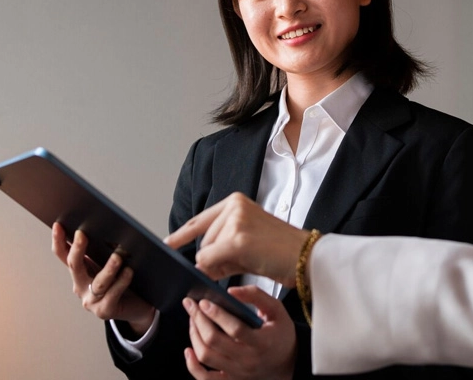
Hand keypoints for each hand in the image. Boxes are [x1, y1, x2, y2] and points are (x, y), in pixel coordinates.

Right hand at [51, 223, 155, 334]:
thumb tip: (113, 228)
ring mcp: (91, 300)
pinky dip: (121, 282)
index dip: (59, 240)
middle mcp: (81, 286)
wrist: (137, 306)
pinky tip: (129, 272)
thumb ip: (108, 248)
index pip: (64, 254)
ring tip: (118, 256)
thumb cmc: (124, 281)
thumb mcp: (112, 261)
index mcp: (80, 271)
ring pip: (98, 283)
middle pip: (75, 266)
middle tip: (82, 234)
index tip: (58, 225)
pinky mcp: (105, 311)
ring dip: (108, 268)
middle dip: (77, 249)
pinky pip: (113, 295)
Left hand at [164, 193, 308, 286]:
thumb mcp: (246, 240)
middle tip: (240, 261)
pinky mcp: (237, 239)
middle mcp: (234, 206)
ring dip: (219, 266)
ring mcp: (235, 221)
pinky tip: (234, 268)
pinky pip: (210, 261)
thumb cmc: (279, 252)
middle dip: (212, 259)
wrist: (304, 257)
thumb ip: (220, 246)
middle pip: (203, 241)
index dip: (182, 234)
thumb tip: (197, 263)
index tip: (167, 243)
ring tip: (247, 261)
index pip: (201, 219)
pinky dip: (217, 271)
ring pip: (205, 253)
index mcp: (236, 201)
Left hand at [183, 286, 295, 379]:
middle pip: (214, 342)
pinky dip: (192, 367)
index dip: (217, 315)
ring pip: (206, 357)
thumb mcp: (277, 310)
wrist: (288, 363)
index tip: (204, 302)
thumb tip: (230, 292)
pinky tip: (188, 350)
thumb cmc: (281, 334)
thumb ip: (256, 296)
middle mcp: (248, 360)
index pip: (235, 329)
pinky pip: (205, 379)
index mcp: (262, 342)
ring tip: (193, 320)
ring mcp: (237, 373)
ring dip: (194, 336)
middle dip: (199, 320)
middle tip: (192, 305)